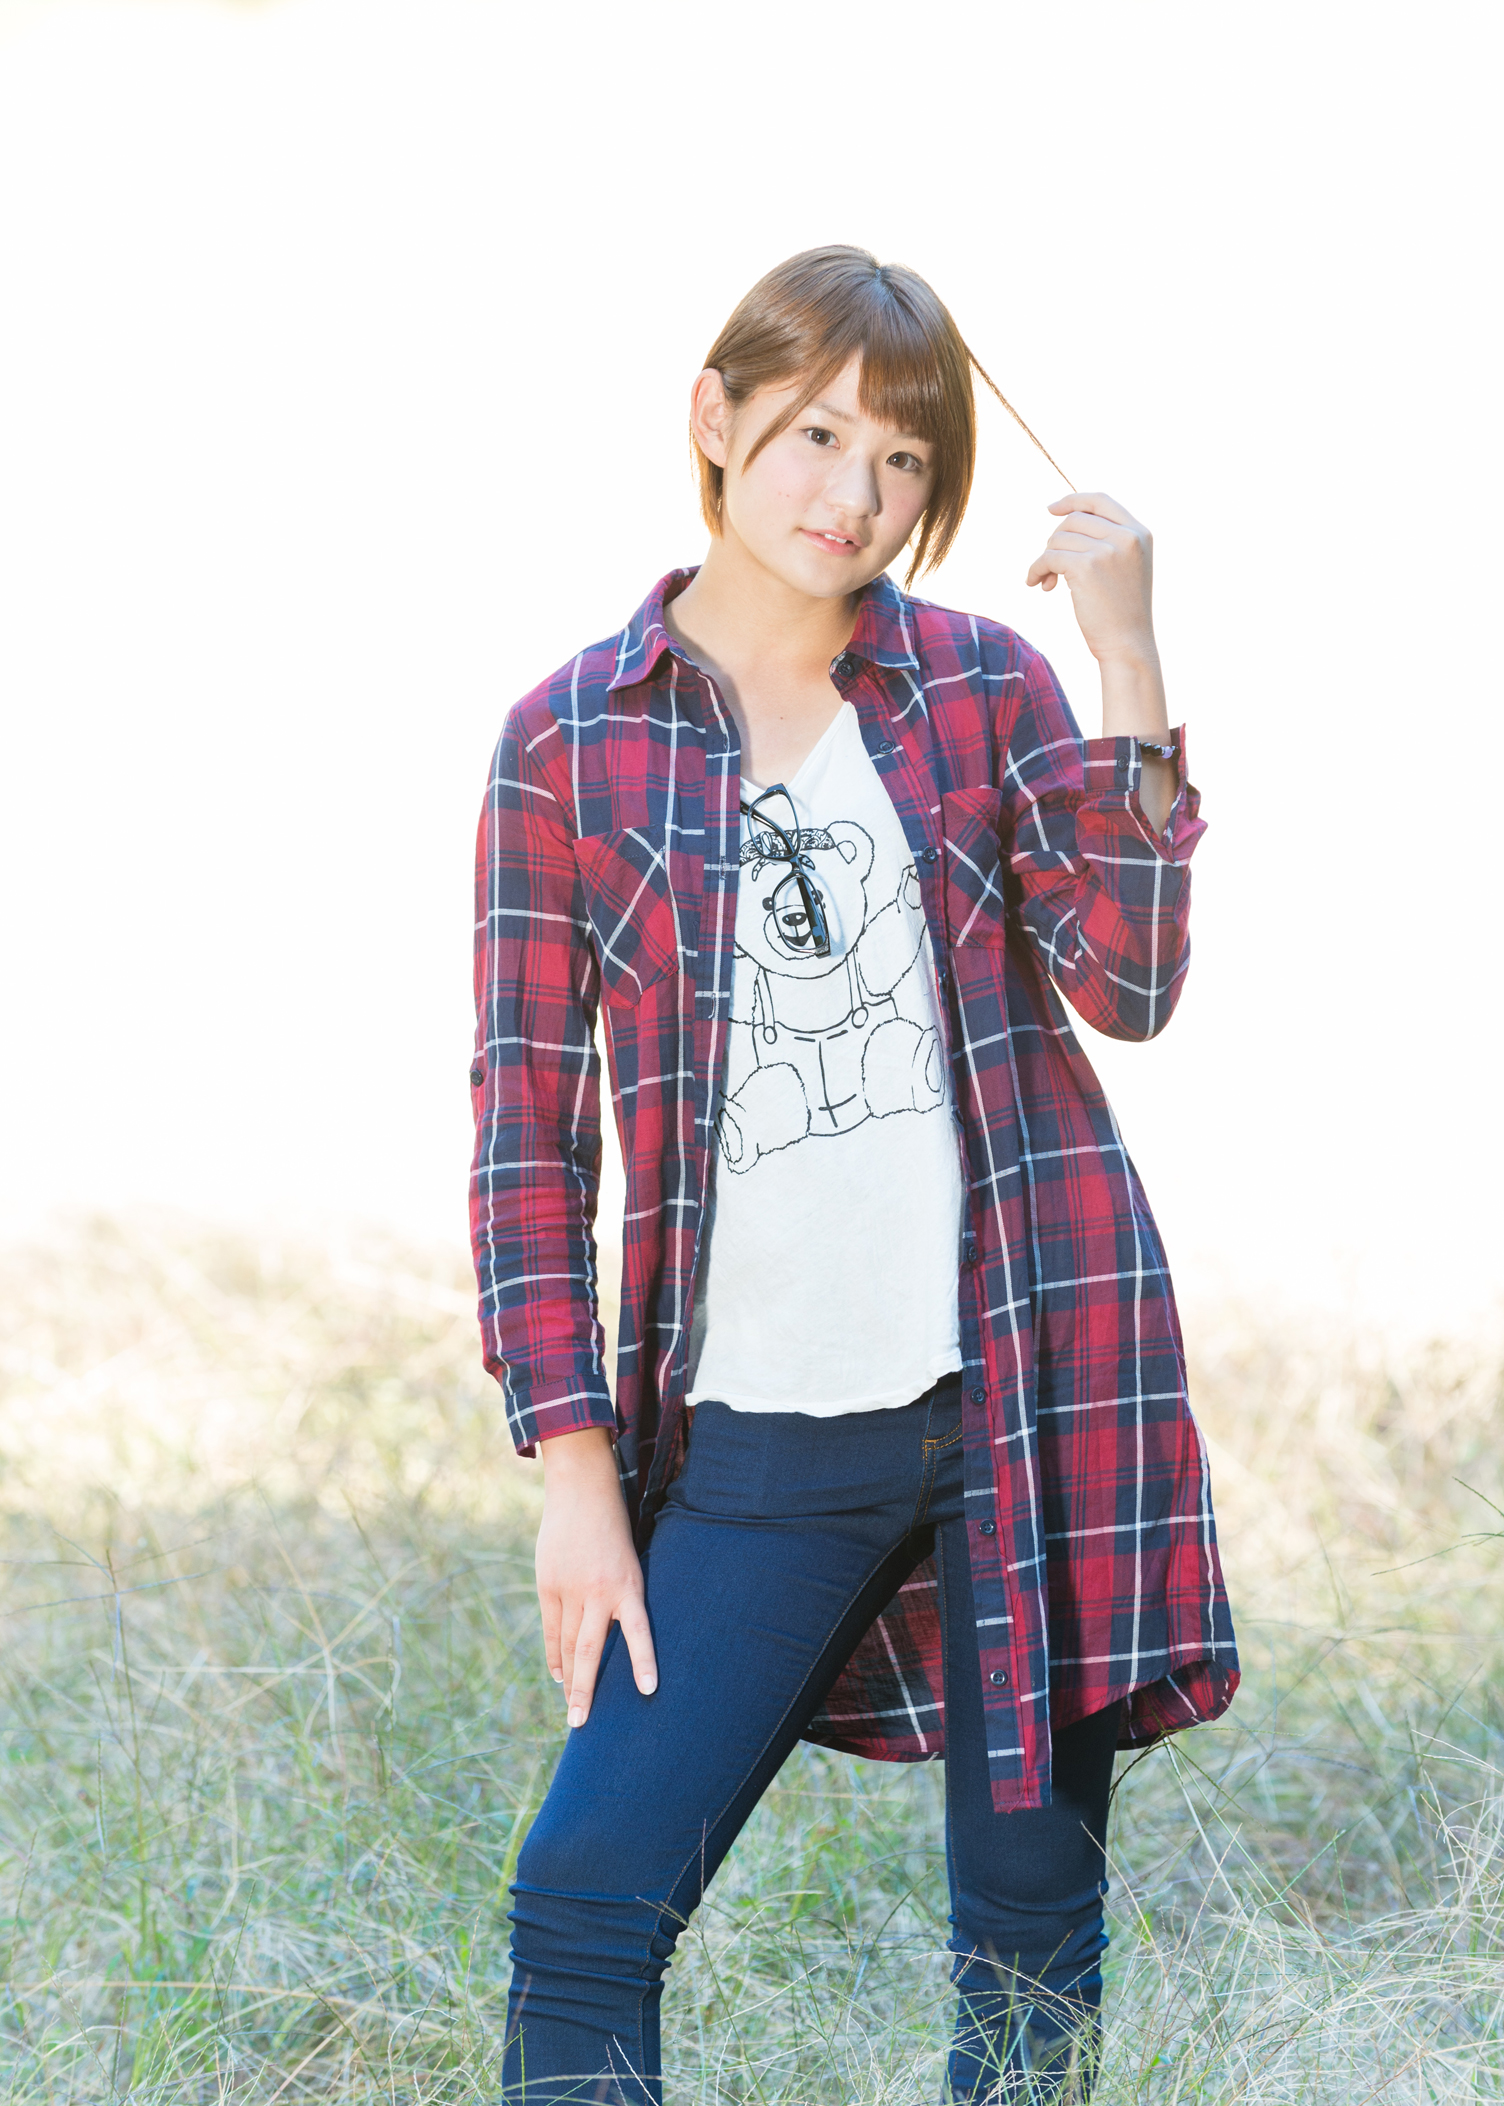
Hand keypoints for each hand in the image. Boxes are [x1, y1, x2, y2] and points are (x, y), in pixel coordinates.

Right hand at [536, 1425, 657, 1727]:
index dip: (643, 1661)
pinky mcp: (548, 1585)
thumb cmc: (615, 1529)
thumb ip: (623, 1598)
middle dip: (586, 1690)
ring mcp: (569, 1589)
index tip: (648, 1690)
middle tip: (581, 1724)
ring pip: (567, 1644)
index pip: (639, 1630)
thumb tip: (616, 1642)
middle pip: (589, 1651)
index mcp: (628, 1584)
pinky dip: (554, 1655)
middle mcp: (598, 1591)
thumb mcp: (630, 1561)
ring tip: (572, 1709)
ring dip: (569, 1678)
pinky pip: (551, 1629)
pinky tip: (558, 1675)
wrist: (583, 1491)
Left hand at [1026, 492, 1156, 667]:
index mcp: (1139, 532)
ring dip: (1046, 559)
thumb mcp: (1126, 567)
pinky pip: (1048, 557)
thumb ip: (1108, 541)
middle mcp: (1127, 536)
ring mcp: (1108, 549)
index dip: (1073, 500)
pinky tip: (1036, 584)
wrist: (1128, 644)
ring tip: (1048, 581)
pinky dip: (1036, 569)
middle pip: (1074, 520)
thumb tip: (1065, 522)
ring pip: (1058, 539)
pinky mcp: (1087, 566)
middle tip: (1052, 567)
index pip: (1100, 500)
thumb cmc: (1122, 611)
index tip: (1051, 509)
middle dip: (1056, 541)